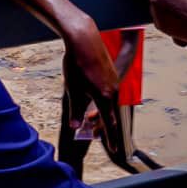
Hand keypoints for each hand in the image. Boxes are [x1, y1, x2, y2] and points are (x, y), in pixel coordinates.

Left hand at [61, 17, 119, 144]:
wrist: (83, 38)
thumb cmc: (76, 64)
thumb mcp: (72, 90)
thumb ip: (75, 110)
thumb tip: (75, 126)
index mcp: (104, 97)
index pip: (109, 123)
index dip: (110, 138)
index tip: (114, 149)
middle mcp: (113, 90)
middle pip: (110, 113)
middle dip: (103, 125)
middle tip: (96, 134)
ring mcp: (114, 80)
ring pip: (110, 101)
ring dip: (102, 111)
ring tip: (92, 116)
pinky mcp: (111, 71)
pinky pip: (109, 90)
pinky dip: (103, 98)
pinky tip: (93, 94)